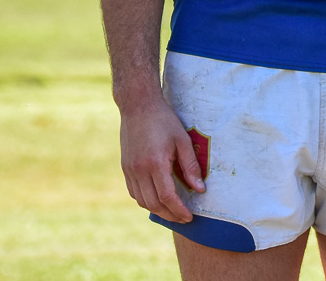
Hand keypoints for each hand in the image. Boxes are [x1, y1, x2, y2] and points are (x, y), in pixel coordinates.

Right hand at [119, 94, 204, 222]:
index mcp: (155, 164)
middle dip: (169, 215)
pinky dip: (145, 200)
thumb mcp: (182, 140)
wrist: (138, 107)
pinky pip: (134, 192)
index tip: (189, 216)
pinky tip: (157, 199)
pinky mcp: (125, 168)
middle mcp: (139, 171)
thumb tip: (200, 189)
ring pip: (141, 201)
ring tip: (172, 211)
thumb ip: (191, 166)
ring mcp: (129, 170)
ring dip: (157, 210)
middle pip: (153, 204)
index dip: (179, 210)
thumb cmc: (164, 121)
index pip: (167, 197)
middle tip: (183, 218)